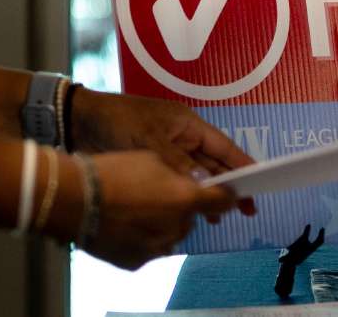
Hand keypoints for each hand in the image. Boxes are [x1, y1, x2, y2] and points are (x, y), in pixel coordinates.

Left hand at [71, 89, 257, 217]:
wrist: (80, 121)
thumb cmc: (117, 121)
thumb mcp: (149, 139)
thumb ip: (177, 163)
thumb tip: (202, 184)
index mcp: (187, 125)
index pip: (223, 147)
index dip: (242, 165)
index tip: (258, 184)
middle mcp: (182, 138)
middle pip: (213, 164)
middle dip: (227, 185)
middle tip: (243, 210)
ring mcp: (168, 151)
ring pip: (195, 175)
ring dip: (206, 193)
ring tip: (216, 217)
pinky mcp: (152, 164)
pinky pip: (177, 181)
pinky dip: (185, 194)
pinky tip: (187, 210)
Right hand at [83, 150, 236, 269]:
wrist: (74, 198)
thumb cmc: (112, 171)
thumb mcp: (152, 158)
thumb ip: (180, 173)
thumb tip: (194, 183)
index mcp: (185, 198)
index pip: (222, 200)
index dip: (226, 195)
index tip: (227, 192)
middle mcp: (177, 227)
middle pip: (191, 217)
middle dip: (182, 206)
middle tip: (159, 193)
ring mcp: (158, 248)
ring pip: (171, 234)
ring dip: (163, 222)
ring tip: (137, 207)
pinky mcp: (138, 262)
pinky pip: (150, 248)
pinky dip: (144, 237)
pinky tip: (125, 223)